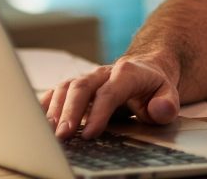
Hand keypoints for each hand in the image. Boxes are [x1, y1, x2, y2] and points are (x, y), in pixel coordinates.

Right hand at [41, 55, 180, 139]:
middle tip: (63, 136)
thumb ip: (167, 104)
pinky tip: (37, 120)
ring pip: (66, 87)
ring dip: (55, 110)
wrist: (146, 71)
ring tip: (47, 133)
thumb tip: (159, 109)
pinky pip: (56, 91)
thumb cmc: (154, 88)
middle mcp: (103, 72)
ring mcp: (87, 78)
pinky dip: (45, 105)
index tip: (91, 133)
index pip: (110, 91)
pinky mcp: (76, 86)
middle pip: (82, 87)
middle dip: (70, 112)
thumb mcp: (169, 95)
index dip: (99, 112)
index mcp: (127, 73)